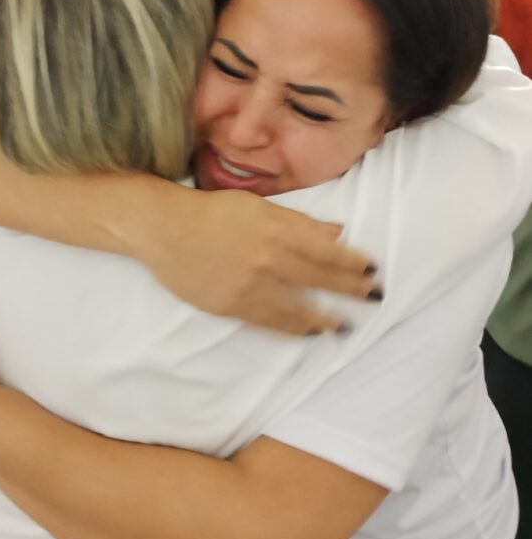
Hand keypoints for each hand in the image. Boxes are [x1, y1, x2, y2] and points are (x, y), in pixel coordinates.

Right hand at [141, 187, 380, 335]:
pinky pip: (271, 321)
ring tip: (344, 326)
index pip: (327, 251)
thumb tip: (338, 232)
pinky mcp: (232, 306)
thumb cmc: (212, 212)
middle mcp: (269, 258)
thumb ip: (300, 222)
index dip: (353, 263)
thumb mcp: (259, 206)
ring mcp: (250, 285)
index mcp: (277, 228)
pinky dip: (293, 328)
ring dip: (326, 318)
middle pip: (320, 278)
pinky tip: (309, 332)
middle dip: (350, 290)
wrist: (164, 229)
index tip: (373, 270)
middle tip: (373, 298)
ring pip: (298, 307)